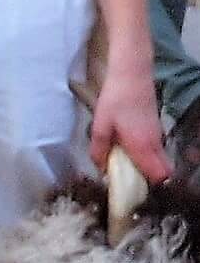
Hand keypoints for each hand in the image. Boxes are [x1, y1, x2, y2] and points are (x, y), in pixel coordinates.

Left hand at [90, 68, 169, 185]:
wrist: (132, 74)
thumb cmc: (116, 99)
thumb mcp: (100, 126)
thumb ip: (99, 150)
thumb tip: (100, 168)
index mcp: (142, 146)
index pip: (159, 175)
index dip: (150, 185)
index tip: (132, 189)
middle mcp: (155, 143)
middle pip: (163, 171)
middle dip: (149, 179)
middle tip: (127, 179)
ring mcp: (158, 134)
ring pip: (159, 159)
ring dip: (146, 165)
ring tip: (123, 163)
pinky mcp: (156, 126)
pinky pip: (155, 148)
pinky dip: (145, 154)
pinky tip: (127, 147)